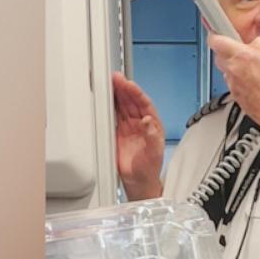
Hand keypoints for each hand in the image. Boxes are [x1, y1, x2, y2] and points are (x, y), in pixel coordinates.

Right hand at [113, 72, 165, 199]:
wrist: (138, 181)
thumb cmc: (148, 169)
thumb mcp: (153, 154)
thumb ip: (152, 137)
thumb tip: (148, 121)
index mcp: (152, 126)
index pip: (144, 105)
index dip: (137, 93)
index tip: (129, 85)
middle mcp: (141, 124)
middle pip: (132, 101)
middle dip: (125, 88)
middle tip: (116, 78)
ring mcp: (129, 127)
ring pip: (123, 105)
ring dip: (117, 93)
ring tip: (110, 82)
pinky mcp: (119, 132)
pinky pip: (114, 114)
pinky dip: (110, 105)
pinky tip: (106, 97)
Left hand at [206, 33, 259, 129]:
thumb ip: (259, 43)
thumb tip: (253, 42)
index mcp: (240, 56)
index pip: (215, 40)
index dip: (215, 33)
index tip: (216, 30)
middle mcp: (232, 69)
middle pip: (218, 54)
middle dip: (227, 51)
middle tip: (241, 51)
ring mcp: (231, 83)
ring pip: (225, 68)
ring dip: (234, 66)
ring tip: (252, 69)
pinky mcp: (234, 94)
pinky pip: (232, 81)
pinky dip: (240, 79)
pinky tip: (255, 82)